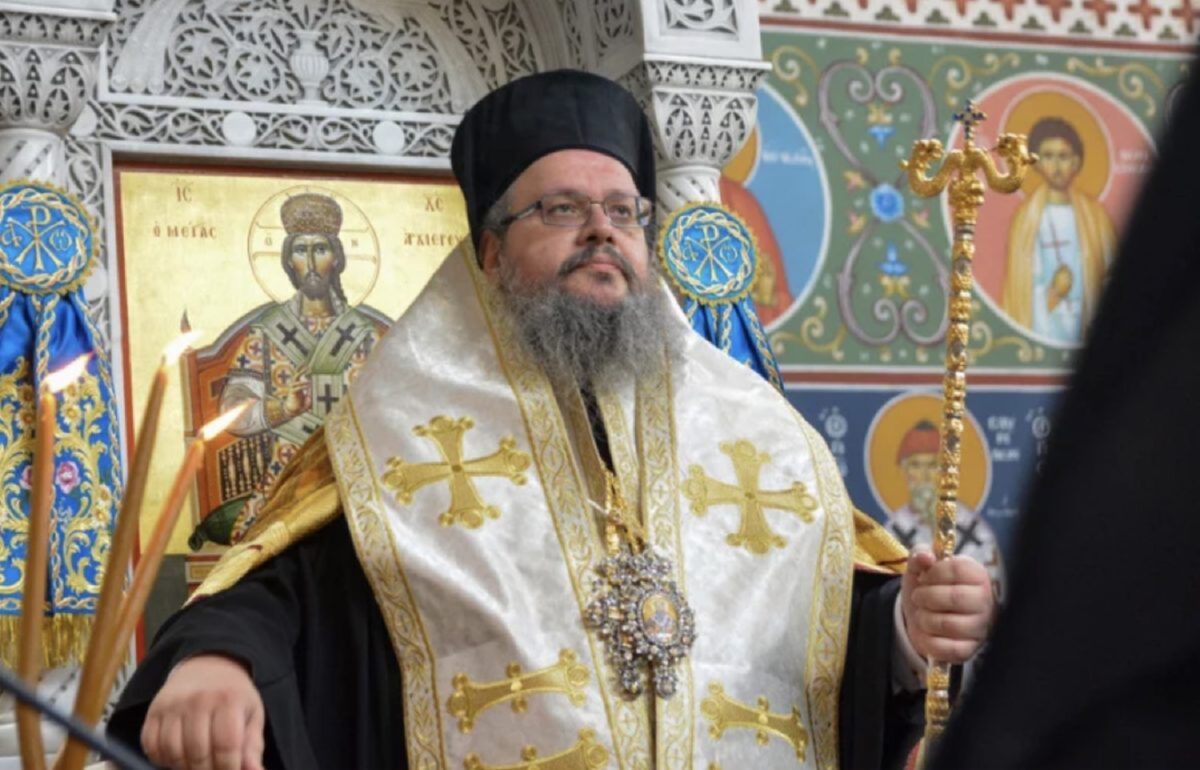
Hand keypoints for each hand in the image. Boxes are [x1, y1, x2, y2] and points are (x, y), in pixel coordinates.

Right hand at [141, 654, 264, 769]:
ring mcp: (172, 705)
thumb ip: (252, 746)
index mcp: (228, 700)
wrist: (206, 666)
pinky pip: (151, 746)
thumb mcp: (252, 714)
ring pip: (173, 753)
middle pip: (198, 753)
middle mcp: (198, 700)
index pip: (226, 746)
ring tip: (197, 766)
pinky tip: (176, 757)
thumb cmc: (232, 696)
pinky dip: (162, 759)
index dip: (228, 768)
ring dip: (184, 767)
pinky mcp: (153, 711)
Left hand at [901, 547, 993, 662]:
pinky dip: (928, 640)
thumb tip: (926, 556)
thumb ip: (919, 554)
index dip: (933, 573)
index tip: (924, 577)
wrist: (923, 615)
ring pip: (948, 624)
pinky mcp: (970, 649)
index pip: (957, 569)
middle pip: (954, 597)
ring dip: (924, 618)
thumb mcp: (920, 567)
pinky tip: (928, 632)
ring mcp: (980, 627)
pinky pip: (946, 648)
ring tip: (923, 614)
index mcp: (977, 574)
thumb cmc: (928, 586)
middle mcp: (985, 601)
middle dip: (926, 597)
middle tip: (918, 597)